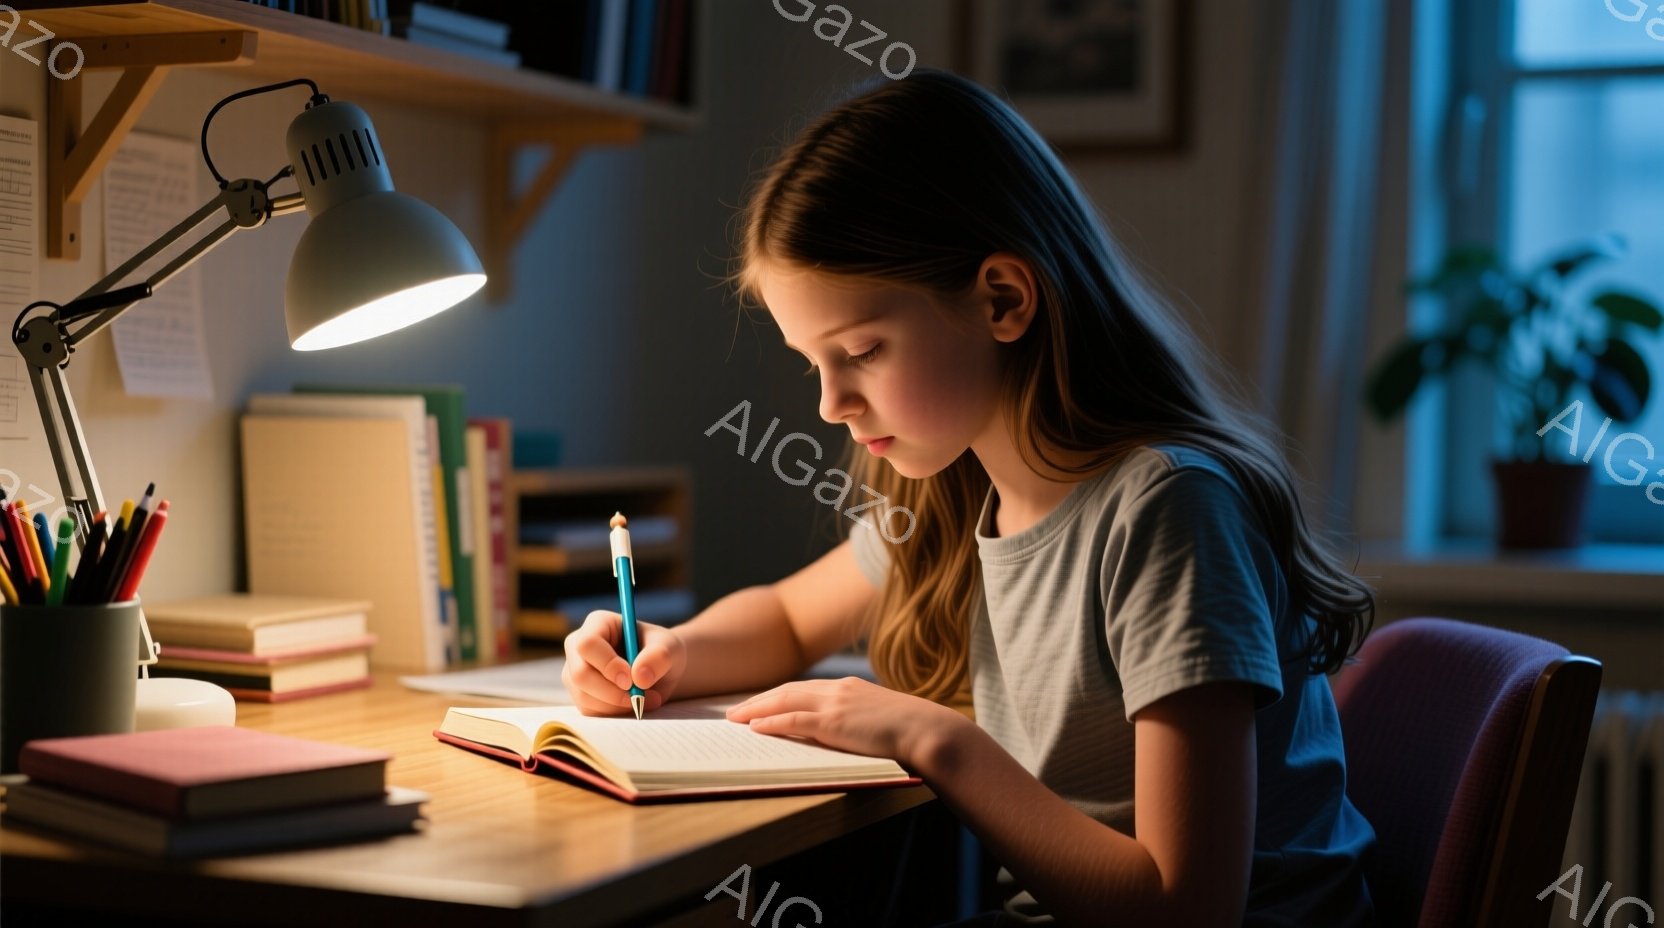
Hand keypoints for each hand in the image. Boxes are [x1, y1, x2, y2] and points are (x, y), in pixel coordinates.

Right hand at [562, 610, 686, 715]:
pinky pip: (590, 711)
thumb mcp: (669, 648)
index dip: (607, 664)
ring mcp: (575, 671)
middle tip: (640, 697)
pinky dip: (615, 713)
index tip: (630, 680)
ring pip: (584, 696)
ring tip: (648, 699)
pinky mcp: (580, 694)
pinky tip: (635, 704)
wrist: (659, 672)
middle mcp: (578, 646)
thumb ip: (659, 657)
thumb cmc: (661, 652)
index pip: (588, 644)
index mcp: (598, 623)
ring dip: (617, 705)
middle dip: (611, 692)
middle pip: (580, 674)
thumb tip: (640, 677)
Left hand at [725, 677, 970, 770]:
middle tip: (734, 711)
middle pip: (786, 691)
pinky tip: (756, 728)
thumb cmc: (909, 730)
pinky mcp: (835, 722)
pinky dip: (772, 723)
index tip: (757, 703)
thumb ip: (855, 718)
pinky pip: (794, 721)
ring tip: (735, 719)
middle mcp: (837, 689)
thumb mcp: (877, 717)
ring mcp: (835, 703)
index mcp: (847, 687)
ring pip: (784, 702)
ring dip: (756, 710)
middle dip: (757, 700)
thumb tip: (840, 731)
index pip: (802, 689)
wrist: (927, 730)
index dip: (776, 696)